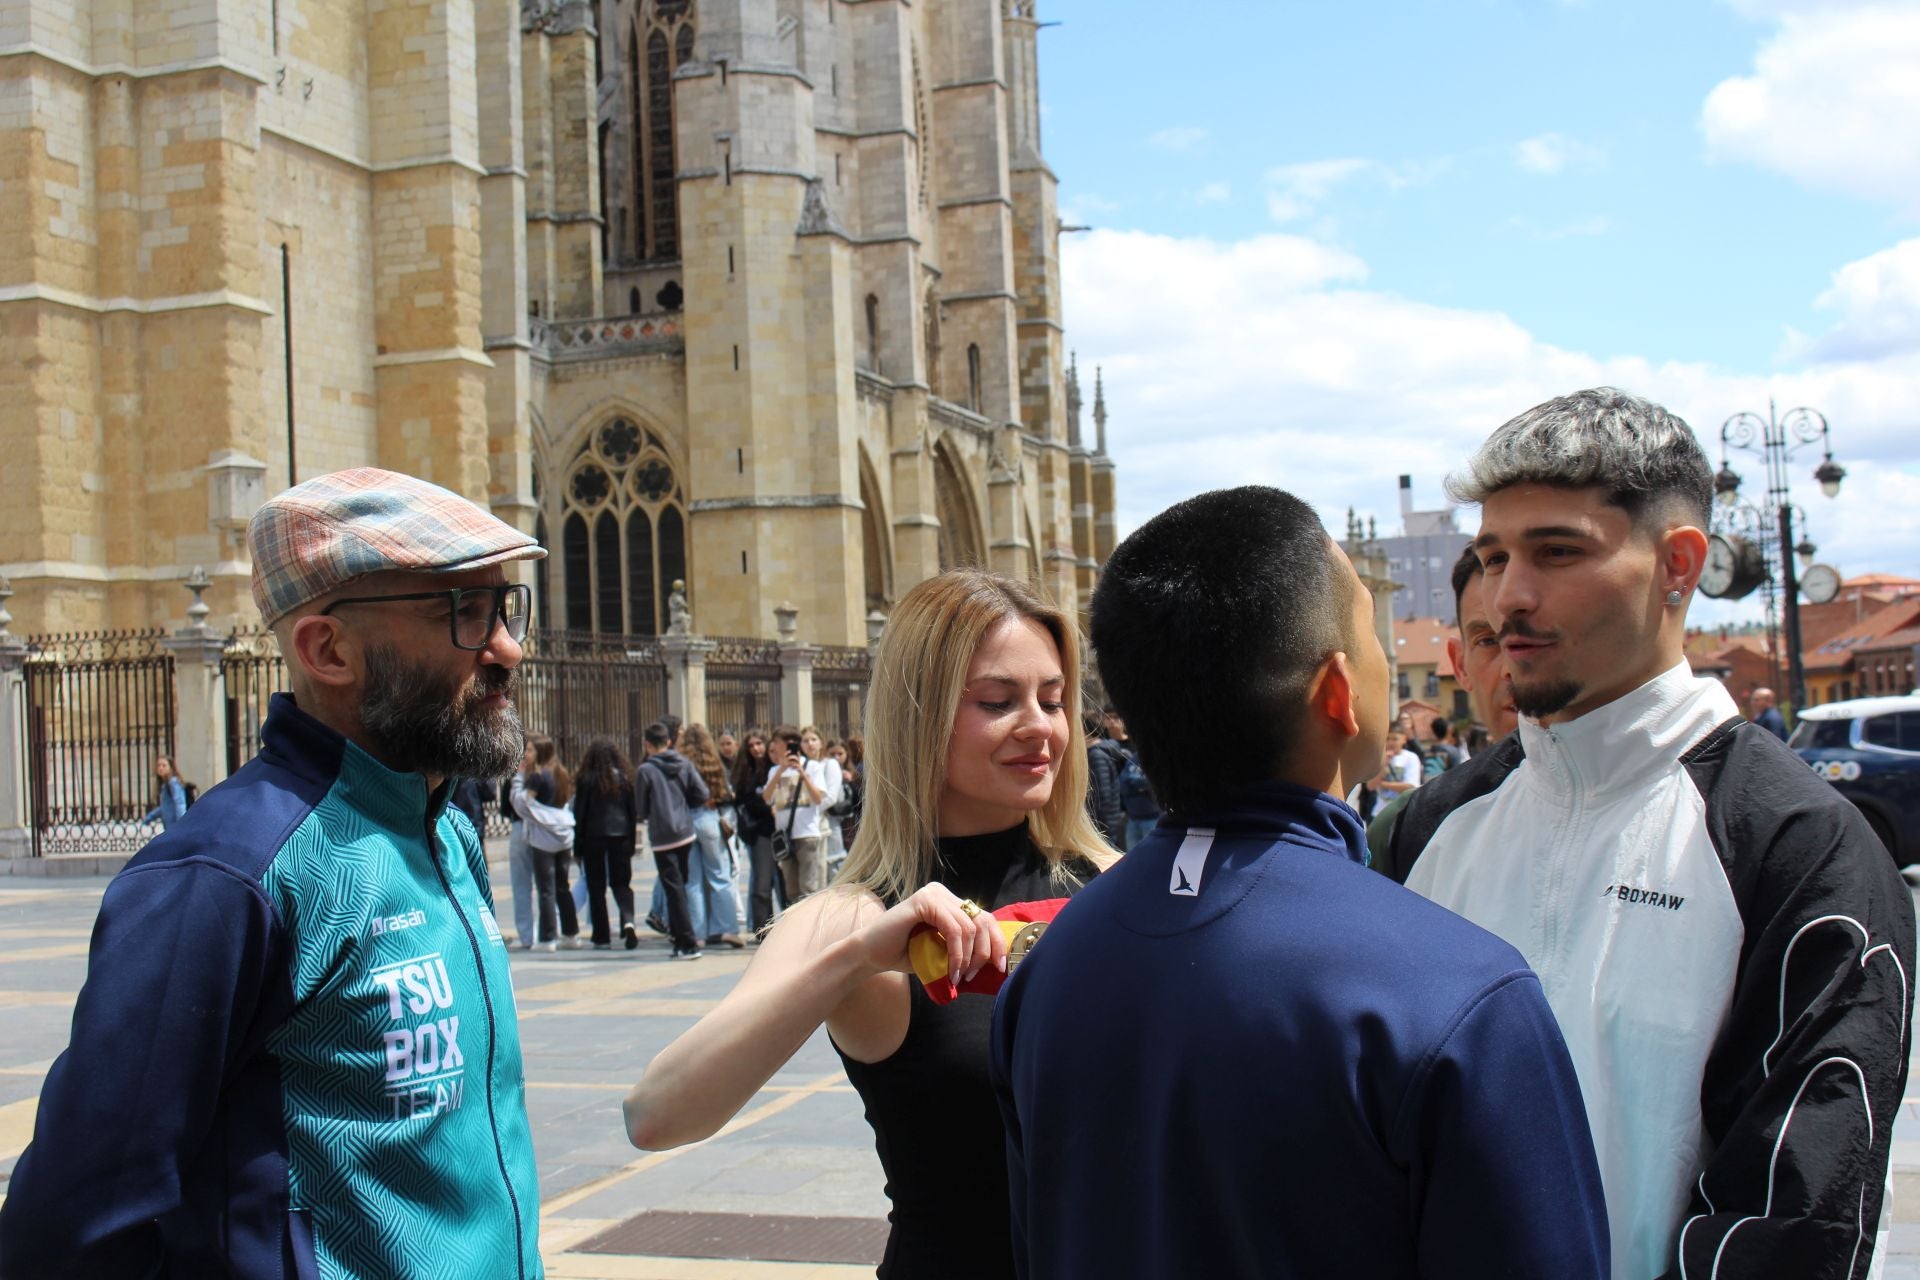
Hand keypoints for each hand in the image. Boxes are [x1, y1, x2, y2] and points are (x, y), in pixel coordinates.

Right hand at [852, 883, 1007, 985]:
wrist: (870, 955)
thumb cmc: (904, 955)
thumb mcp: (942, 953)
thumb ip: (963, 949)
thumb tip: (995, 963)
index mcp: (949, 902)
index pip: (985, 918)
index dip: (997, 943)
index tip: (999, 967)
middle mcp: (943, 893)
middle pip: (982, 920)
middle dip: (985, 952)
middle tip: (973, 976)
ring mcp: (933, 894)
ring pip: (969, 927)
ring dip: (968, 957)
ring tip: (958, 976)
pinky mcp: (924, 901)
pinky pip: (953, 929)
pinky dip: (957, 954)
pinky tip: (951, 971)